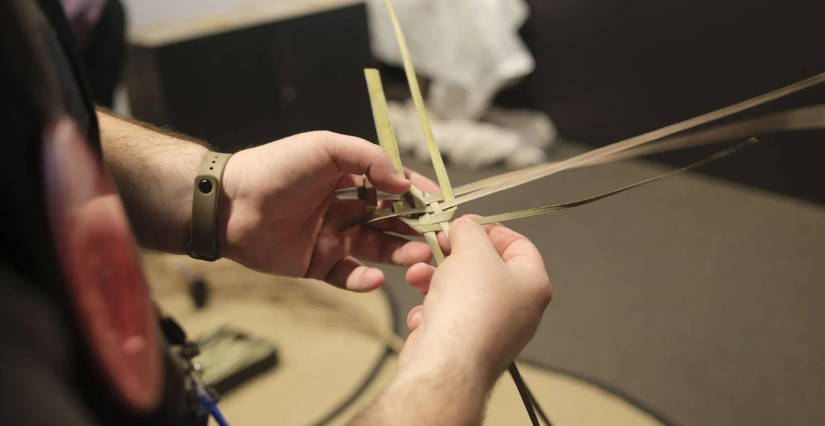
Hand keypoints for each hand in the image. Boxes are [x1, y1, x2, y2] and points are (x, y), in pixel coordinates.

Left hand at [219, 131, 439, 291]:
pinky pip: (347, 276)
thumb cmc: (276, 167)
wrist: (229, 203)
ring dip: (399, 253)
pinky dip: (363, 280)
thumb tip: (405, 182)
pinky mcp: (316, 265)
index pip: (392, 186)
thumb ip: (368, 159)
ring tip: (419, 257)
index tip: (441, 203)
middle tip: (436, 237)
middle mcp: (344, 209)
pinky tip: (376, 278)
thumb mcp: (325, 147)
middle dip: (415, 228)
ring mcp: (332, 238)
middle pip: (390, 220)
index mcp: (347, 177)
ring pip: (376, 249)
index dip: (417, 193)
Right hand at [398, 217, 552, 382]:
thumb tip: (463, 228)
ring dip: (434, 280)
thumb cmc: (469, 303)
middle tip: (435, 244)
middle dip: (454, 255)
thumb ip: (469, 231)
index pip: (520, 245)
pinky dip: (432, 313)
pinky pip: (449, 319)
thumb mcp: (471, 249)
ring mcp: (493, 332)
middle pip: (485, 268)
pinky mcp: (466, 348)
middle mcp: (519, 310)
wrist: (446, 364)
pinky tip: (422, 316)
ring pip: (461, 293)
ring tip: (416, 276)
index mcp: (532, 285)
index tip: (463, 224)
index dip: (491, 229)